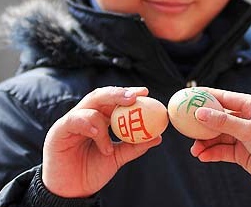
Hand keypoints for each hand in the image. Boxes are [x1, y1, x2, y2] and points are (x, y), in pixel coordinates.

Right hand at [42, 86, 161, 197]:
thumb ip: (134, 146)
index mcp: (100, 118)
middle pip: (101, 96)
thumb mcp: (117, 157)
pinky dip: (87, 124)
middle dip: (118, 93)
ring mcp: (72, 122)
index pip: (114, 100)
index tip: (145, 93)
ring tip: (109, 147)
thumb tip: (158, 137)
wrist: (71, 191)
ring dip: (103, 121)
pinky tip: (96, 134)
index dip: (129, 93)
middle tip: (133, 97)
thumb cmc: (92, 171)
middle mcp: (86, 115)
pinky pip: (73, 120)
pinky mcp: (58, 131)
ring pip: (89, 106)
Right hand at [190, 88, 250, 200]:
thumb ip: (225, 122)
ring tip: (194, 150)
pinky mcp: (244, 153)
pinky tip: (202, 157)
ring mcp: (246, 136)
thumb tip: (200, 112)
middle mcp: (250, 118)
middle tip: (185, 127)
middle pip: (220, 117)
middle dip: (203, 123)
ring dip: (206, 142)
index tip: (187, 97)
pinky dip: (212, 153)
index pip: (226, 97)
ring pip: (219, 135)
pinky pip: (223, 150)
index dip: (206, 97)